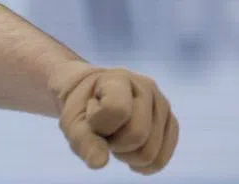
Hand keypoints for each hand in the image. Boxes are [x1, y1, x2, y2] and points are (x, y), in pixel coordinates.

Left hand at [48, 61, 178, 174]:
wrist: (91, 97)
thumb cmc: (81, 108)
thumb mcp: (71, 121)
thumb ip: (82, 139)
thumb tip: (99, 163)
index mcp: (118, 79)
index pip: (116, 110)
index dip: (99, 125)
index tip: (90, 117)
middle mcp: (146, 87)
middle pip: (137, 136)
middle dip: (114, 144)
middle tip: (103, 132)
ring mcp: (162, 105)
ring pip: (150, 153)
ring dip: (126, 155)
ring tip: (115, 136)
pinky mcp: (171, 123)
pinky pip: (160, 160)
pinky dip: (139, 163)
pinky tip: (127, 151)